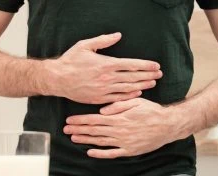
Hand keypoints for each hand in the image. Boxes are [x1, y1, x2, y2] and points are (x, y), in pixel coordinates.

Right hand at [41, 33, 161, 103]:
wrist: (58, 79)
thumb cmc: (70, 61)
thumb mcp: (85, 46)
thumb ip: (103, 40)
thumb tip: (118, 35)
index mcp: (106, 64)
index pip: (131, 65)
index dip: (145, 65)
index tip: (156, 66)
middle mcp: (107, 78)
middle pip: (133, 77)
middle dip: (148, 75)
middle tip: (159, 75)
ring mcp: (104, 90)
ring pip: (128, 88)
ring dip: (142, 85)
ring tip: (153, 83)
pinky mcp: (100, 99)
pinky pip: (118, 98)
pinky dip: (129, 95)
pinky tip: (138, 93)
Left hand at [64, 98, 185, 158]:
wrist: (167, 126)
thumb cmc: (152, 111)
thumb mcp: (136, 102)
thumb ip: (118, 106)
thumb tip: (102, 111)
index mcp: (119, 118)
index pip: (94, 120)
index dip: (81, 120)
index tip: (69, 120)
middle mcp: (119, 131)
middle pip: (94, 131)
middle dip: (79, 130)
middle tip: (65, 130)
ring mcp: (123, 142)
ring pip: (100, 142)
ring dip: (86, 140)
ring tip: (73, 139)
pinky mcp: (129, 151)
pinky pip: (112, 153)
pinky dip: (100, 154)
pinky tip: (90, 152)